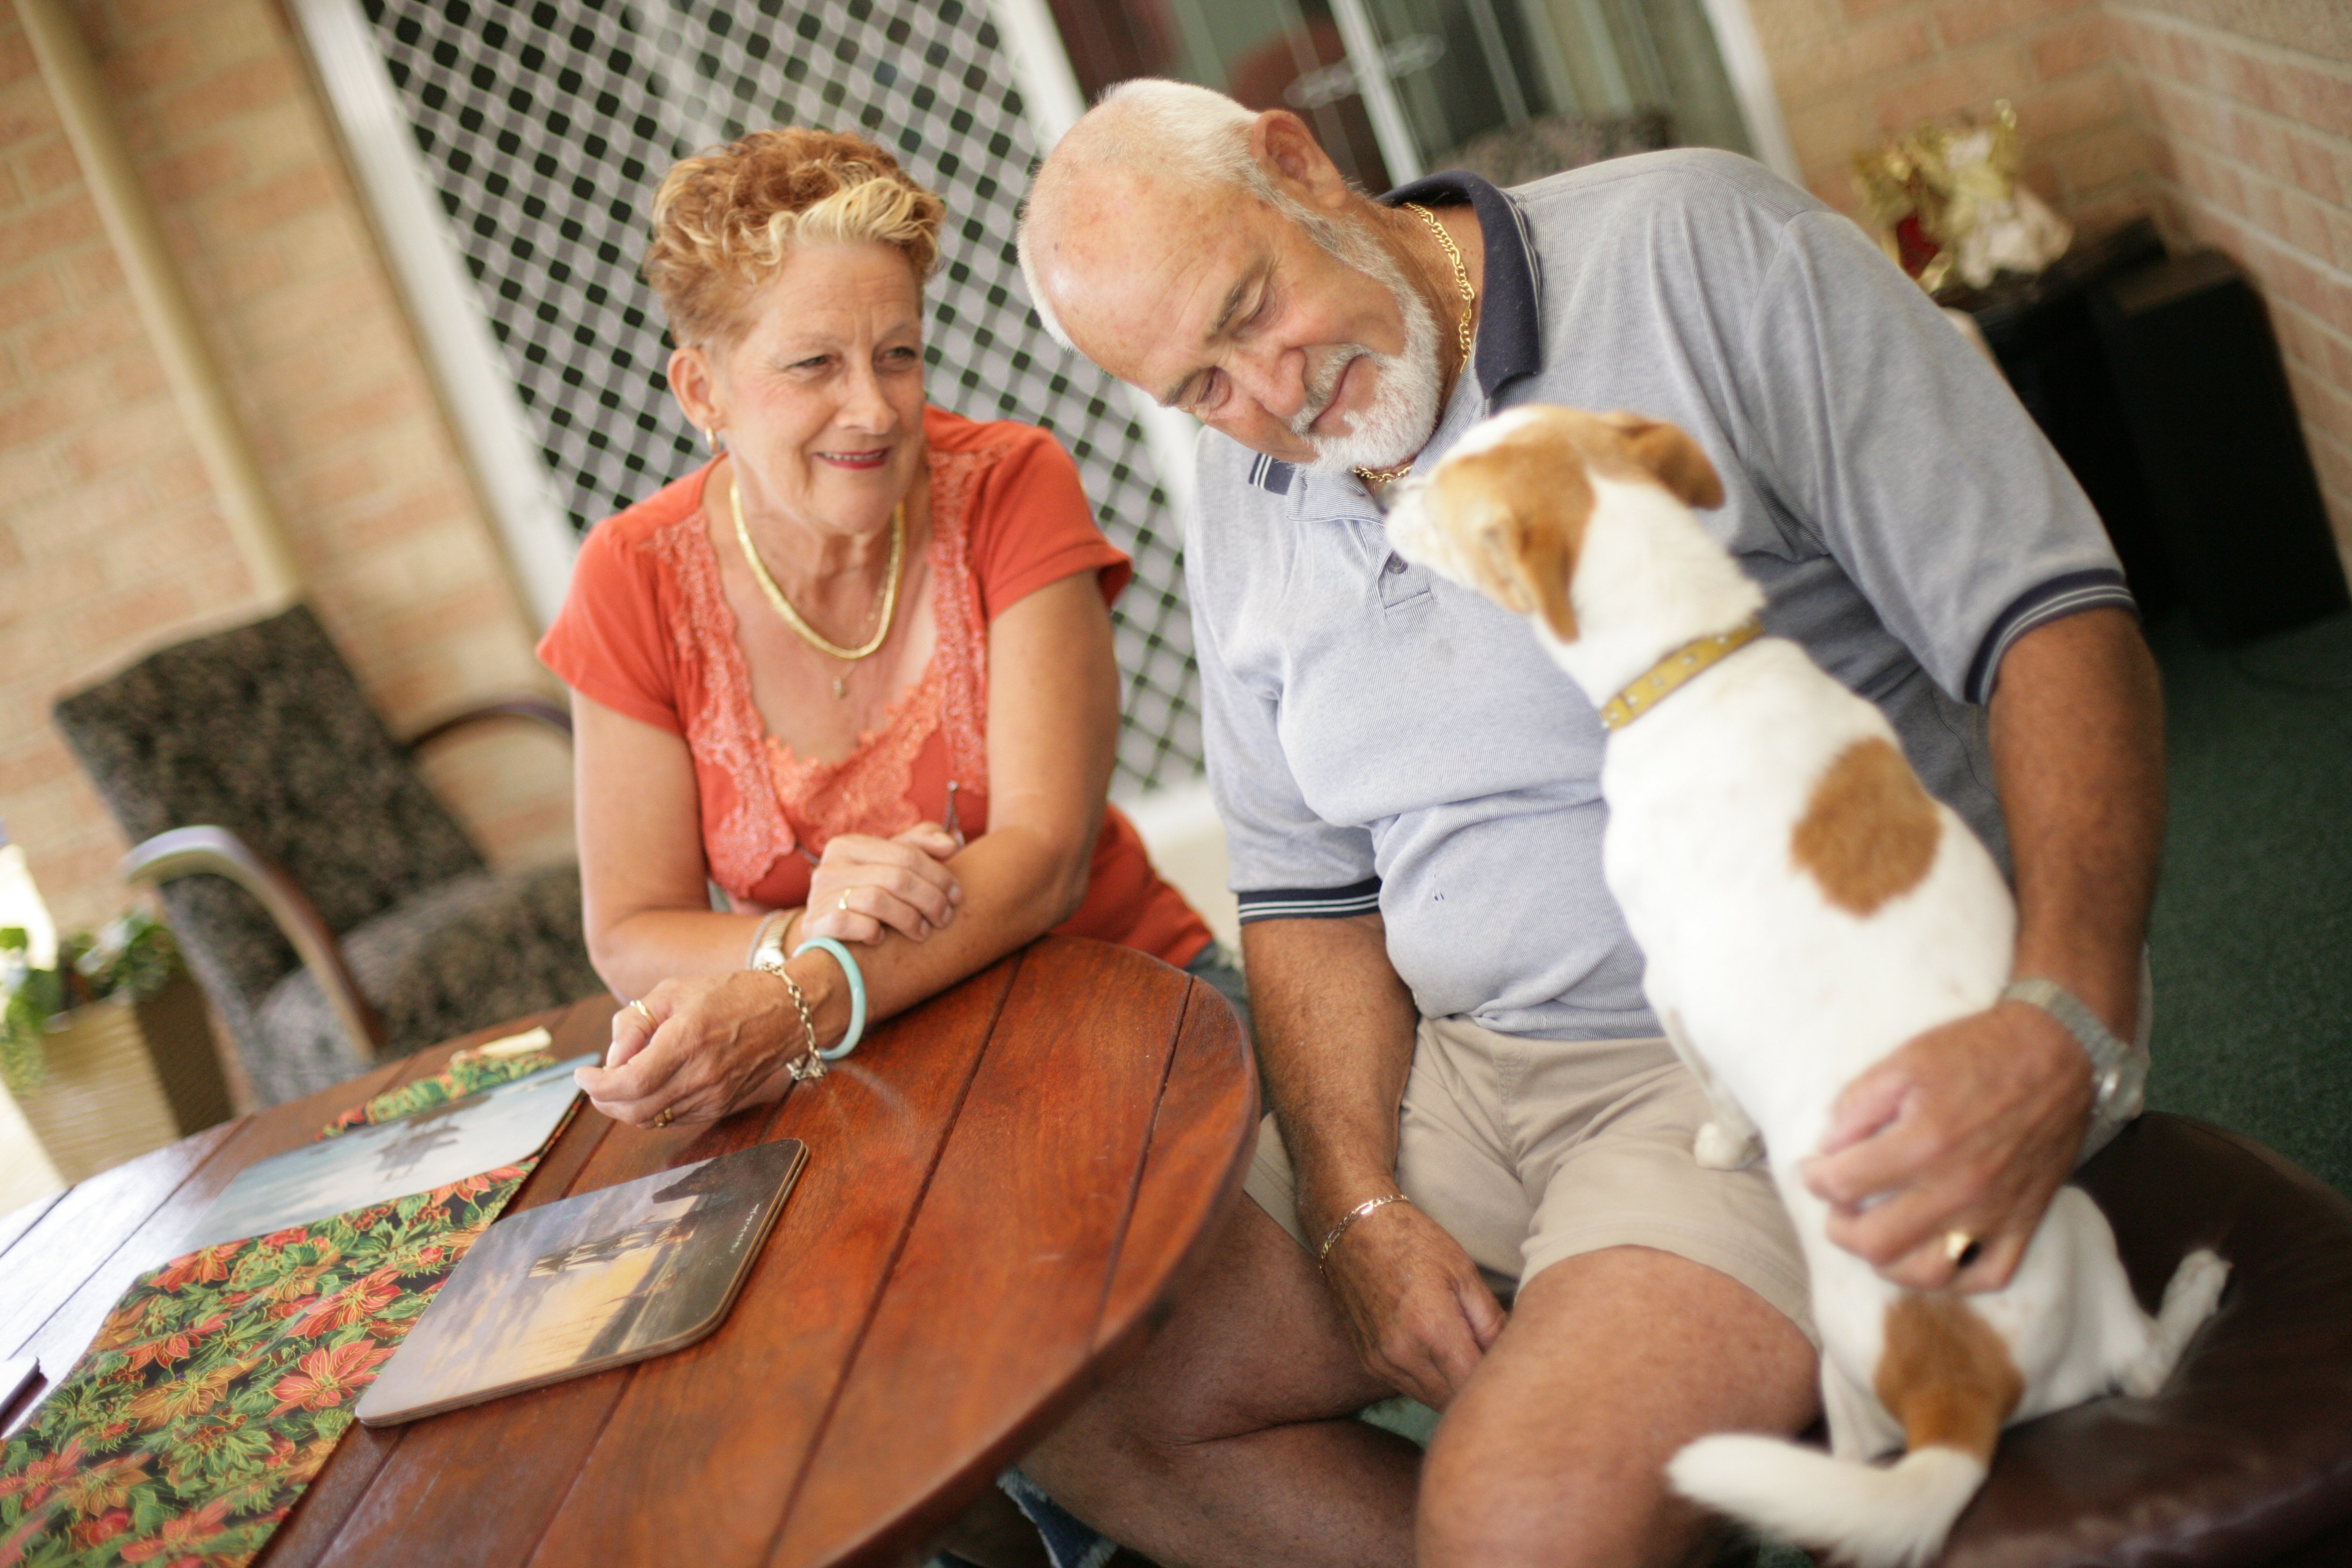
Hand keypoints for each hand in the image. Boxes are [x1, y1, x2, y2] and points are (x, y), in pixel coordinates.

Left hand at [578, 973, 798, 1126]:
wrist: (786, 1013)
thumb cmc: (728, 995)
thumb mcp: (674, 991)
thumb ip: (635, 1023)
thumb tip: (612, 1060)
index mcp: (687, 1039)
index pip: (628, 1083)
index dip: (596, 1086)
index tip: (583, 1075)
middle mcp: (702, 1074)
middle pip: (634, 1110)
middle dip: (604, 1101)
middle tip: (596, 1082)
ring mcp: (714, 1095)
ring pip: (651, 1120)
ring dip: (626, 1106)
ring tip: (622, 1081)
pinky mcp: (722, 1106)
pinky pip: (673, 1119)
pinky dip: (652, 1109)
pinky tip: (651, 1087)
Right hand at [799, 823, 961, 945]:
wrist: (825, 932)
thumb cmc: (866, 894)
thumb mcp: (890, 864)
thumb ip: (920, 845)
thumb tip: (952, 843)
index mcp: (850, 845)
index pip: (907, 854)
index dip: (939, 876)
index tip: (957, 896)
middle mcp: (830, 866)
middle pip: (896, 878)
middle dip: (930, 900)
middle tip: (945, 918)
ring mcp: (818, 895)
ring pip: (876, 900)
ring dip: (909, 919)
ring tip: (923, 932)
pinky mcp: (813, 924)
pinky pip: (848, 923)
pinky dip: (871, 931)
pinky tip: (882, 938)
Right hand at [1316, 1199, 1506, 1408]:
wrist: (1353, 1229)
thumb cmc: (1412, 1241)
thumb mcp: (1463, 1272)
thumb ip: (1490, 1320)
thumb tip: (1512, 1352)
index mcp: (1432, 1329)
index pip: (1476, 1382)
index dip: (1499, 1378)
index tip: (1512, 1365)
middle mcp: (1403, 1353)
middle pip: (1455, 1399)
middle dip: (1479, 1387)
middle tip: (1496, 1363)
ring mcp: (1382, 1361)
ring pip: (1432, 1400)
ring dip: (1454, 1388)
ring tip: (1469, 1357)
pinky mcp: (1369, 1361)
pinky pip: (1409, 1388)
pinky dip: (1430, 1381)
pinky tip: (1440, 1356)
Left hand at [1801, 1002, 2093, 1290]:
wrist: (2057, 1056)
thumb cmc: (1977, 1053)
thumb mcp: (1904, 1061)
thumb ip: (1857, 1105)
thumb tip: (1829, 1149)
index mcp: (1923, 1143)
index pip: (1843, 1186)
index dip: (1815, 1179)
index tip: (1814, 1170)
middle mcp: (1958, 1188)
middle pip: (1876, 1243)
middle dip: (1841, 1229)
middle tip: (1839, 1207)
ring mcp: (1994, 1213)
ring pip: (1927, 1273)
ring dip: (1889, 1260)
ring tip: (1877, 1233)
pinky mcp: (2025, 1223)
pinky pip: (1985, 1276)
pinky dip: (1953, 1276)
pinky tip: (1930, 1251)